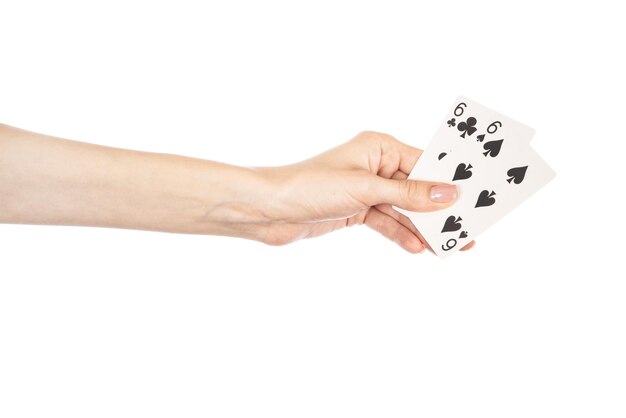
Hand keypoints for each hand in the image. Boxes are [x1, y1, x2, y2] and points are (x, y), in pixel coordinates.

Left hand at [257, 131, 474, 252]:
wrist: (268, 210)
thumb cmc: (310, 186)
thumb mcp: (365, 189)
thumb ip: (408, 194)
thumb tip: (448, 194)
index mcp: (379, 146)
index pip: (425, 163)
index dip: (450, 183)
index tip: (475, 200)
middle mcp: (375, 165)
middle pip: (418, 189)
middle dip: (440, 211)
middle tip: (467, 231)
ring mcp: (366, 189)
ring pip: (404, 209)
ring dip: (423, 228)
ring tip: (449, 248)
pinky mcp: (357, 210)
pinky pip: (387, 222)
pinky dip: (400, 234)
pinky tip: (416, 248)